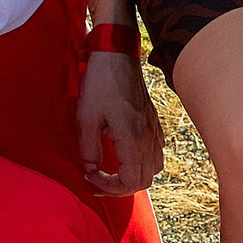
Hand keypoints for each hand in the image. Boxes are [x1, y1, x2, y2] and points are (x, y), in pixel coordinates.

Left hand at [76, 50, 164, 194]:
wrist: (117, 54)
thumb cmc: (101, 82)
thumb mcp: (86, 116)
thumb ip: (88, 148)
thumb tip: (90, 167)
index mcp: (132, 139)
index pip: (129, 182)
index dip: (108, 186)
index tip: (89, 174)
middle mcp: (148, 139)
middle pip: (143, 181)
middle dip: (118, 188)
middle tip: (96, 180)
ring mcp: (154, 131)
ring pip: (153, 170)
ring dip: (132, 177)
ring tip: (111, 172)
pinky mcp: (153, 123)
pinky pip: (156, 154)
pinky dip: (142, 163)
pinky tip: (126, 156)